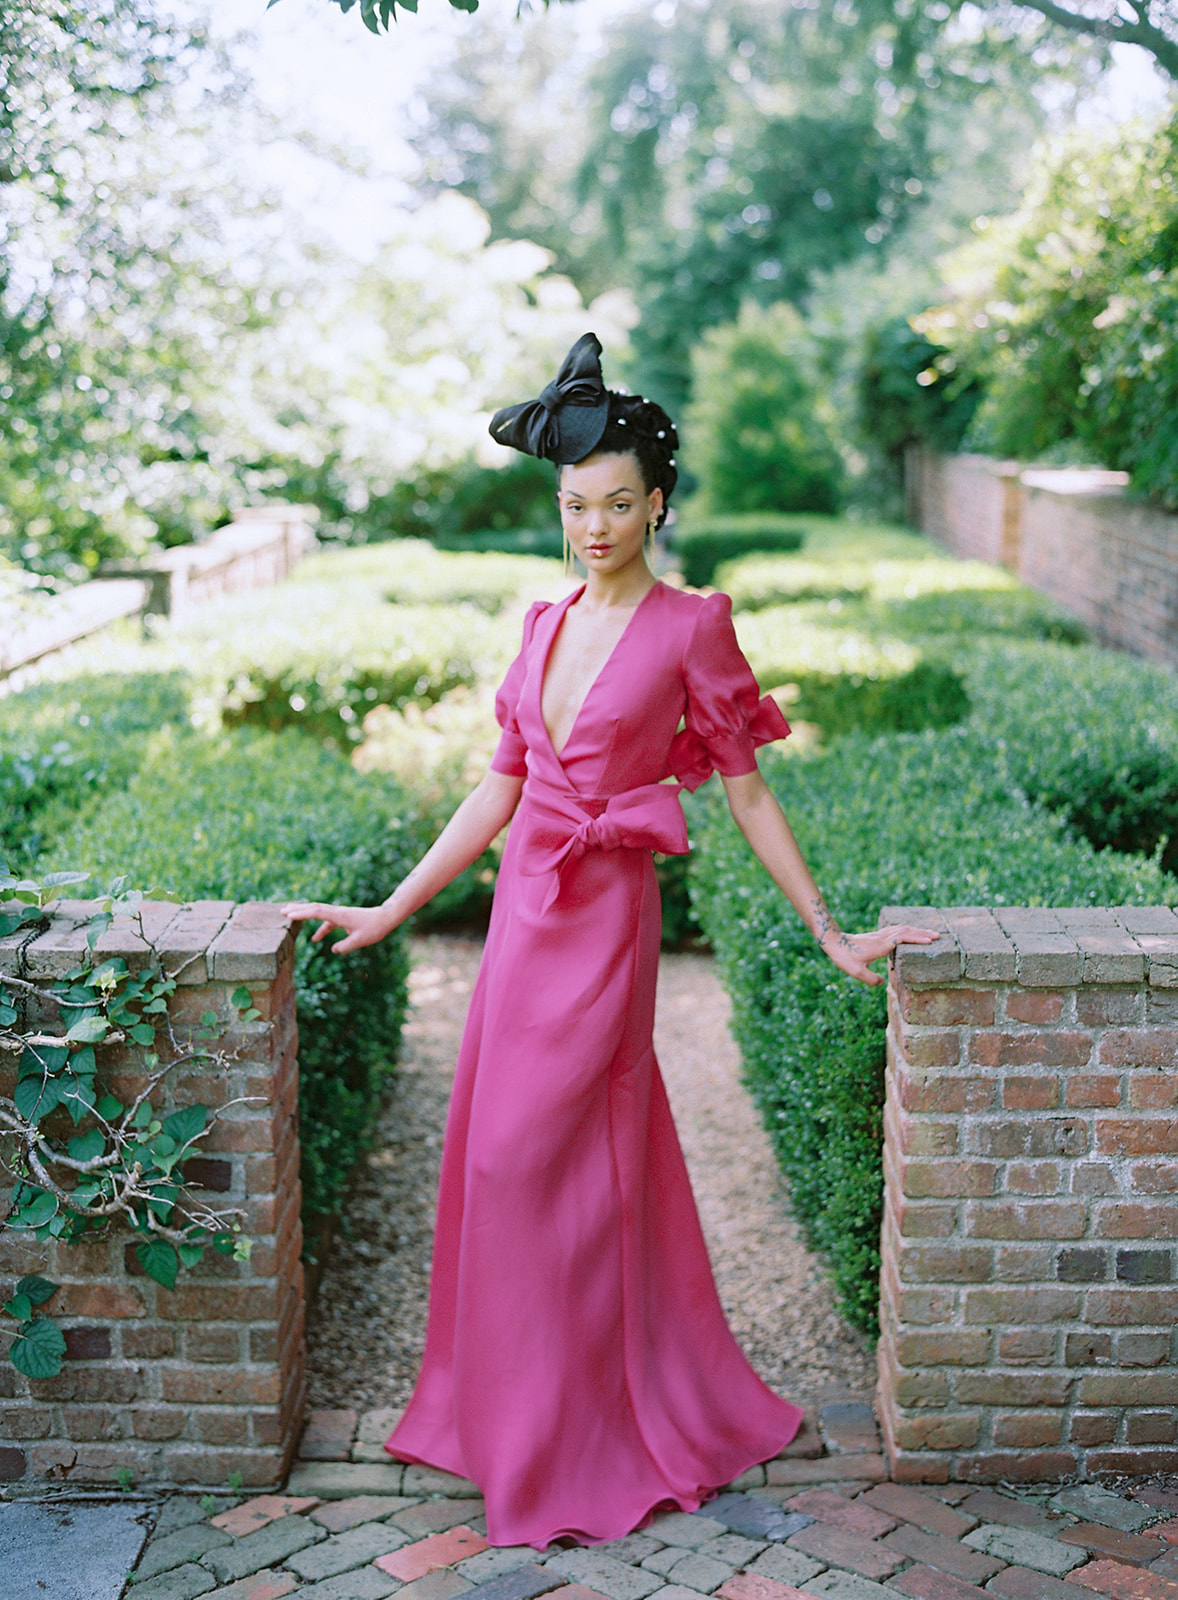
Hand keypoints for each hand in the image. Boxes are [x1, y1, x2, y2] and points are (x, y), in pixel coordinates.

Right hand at [281, 902, 390, 954]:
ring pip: (319, 912)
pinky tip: (314, 938)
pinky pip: (327, 921)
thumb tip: (333, 950)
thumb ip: (345, 946)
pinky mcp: (343, 918)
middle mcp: (337, 912)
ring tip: (290, 917)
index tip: (289, 915)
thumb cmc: (374, 928)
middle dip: (298, 909)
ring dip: (305, 914)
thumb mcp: (360, 941)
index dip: (302, 913)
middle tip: (282, 911)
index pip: (317, 912)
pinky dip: (319, 928)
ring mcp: (339, 914)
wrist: (386, 917)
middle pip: (314, 908)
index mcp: (339, 916)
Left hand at [819, 924, 939, 986]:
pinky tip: (912, 933)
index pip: (902, 938)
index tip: (930, 942)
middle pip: (906, 931)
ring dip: (916, 930)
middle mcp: (882, 938)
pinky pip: (896, 930)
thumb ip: (870, 979)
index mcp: (880, 945)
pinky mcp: (877, 935)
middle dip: (922, 933)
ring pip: (902, 928)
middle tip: (938, 936)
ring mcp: (880, 935)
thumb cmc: (844, 957)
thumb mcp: (856, 972)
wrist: (834, 942)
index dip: (916, 939)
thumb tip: (882, 983)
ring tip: (930, 934)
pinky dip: (908, 930)